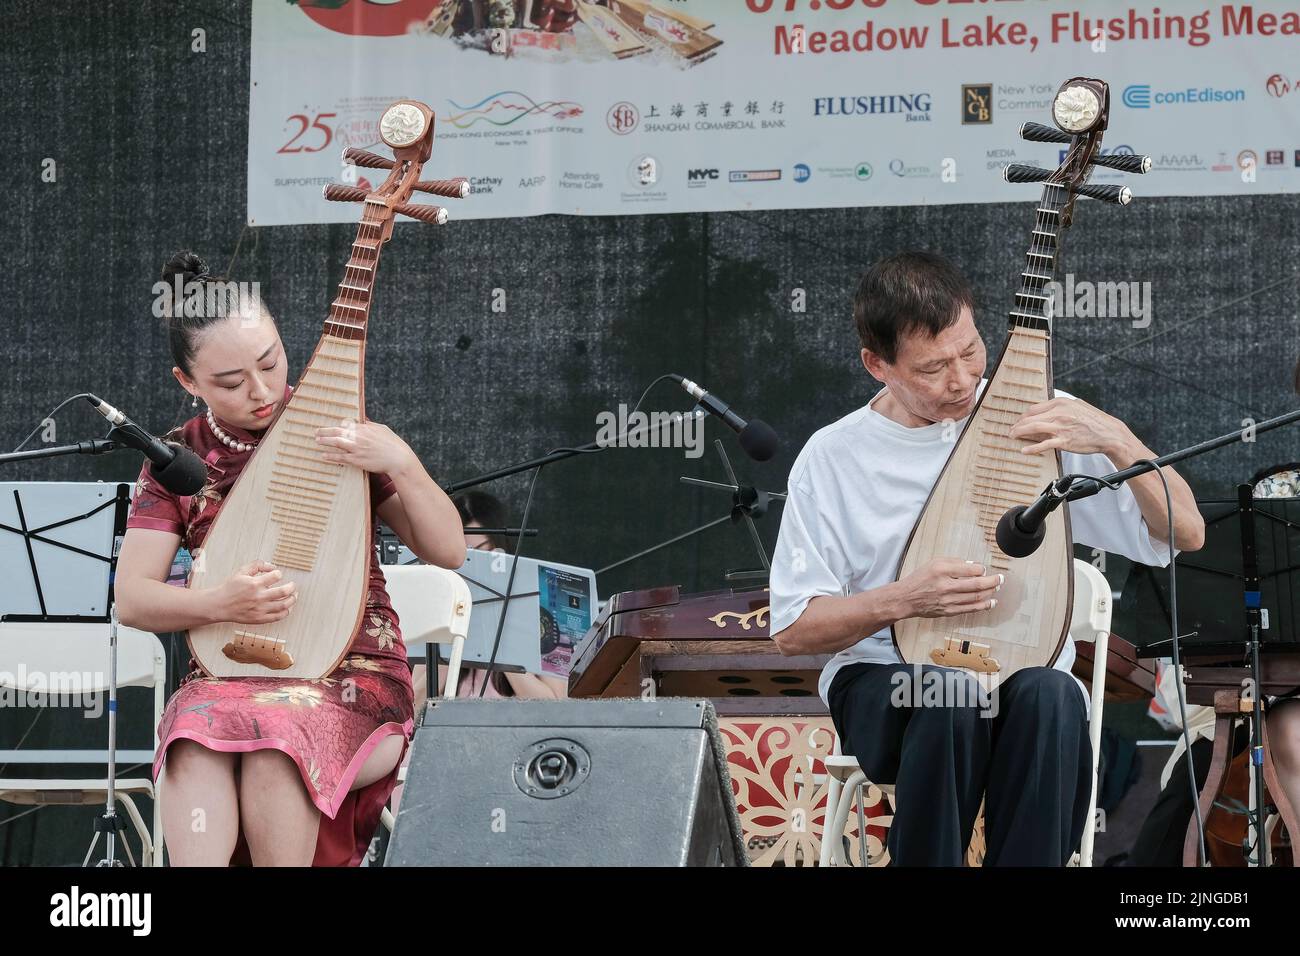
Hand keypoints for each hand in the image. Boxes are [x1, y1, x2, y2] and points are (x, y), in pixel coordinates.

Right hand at [216, 560, 296, 624]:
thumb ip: (257, 565)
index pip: (276, 576)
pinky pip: (278, 617)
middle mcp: (259, 597)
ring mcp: (260, 609)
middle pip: (284, 591)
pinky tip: (287, 607)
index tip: (277, 575)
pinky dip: (286, 611)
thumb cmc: (230, 588)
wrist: (219, 605)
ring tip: (294, 595)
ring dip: (292, 599)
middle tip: (292, 585)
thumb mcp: (241, 571)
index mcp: (254, 584)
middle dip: (292, 587)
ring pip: (284, 605)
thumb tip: (272, 566)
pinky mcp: (260, 619)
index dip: (278, 573)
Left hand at [315, 419, 417, 475]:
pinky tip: (323, 455)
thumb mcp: (382, 429)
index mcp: (365, 428)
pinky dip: (331, 456)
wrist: (398, 459)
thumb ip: (371, 425)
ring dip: (325, 441)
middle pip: (338, 431)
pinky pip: (340, 457)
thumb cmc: (393, 444)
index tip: (331, 427)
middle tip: (316, 431)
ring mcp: (357, 448)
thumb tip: (364, 421)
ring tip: (317, 440)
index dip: (337, 425)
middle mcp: (359, 437)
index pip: (346, 424)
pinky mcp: (357, 460)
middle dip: (325, 431)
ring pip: (336, 443)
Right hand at [895, 558, 1001, 618]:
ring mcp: (948, 600)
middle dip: (992, 581)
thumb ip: (954, 562)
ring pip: (976, 597)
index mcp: (941, 570)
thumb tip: (973, 566)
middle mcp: (945, 586)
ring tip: (997, 588)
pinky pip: (971, 609)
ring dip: (990, 592)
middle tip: (1000, 578)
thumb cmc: (920, 579)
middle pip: (976, 584)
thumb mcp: (933, 563)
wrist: (906, 598)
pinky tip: (991, 602)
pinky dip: (983, 606)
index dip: (981, 569)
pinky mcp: (949, 611)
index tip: (984, 569)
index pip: (969, 569)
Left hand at [1008, 397, 1132, 458]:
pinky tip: (1025, 450)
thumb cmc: (1093, 420)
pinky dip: (1032, 448)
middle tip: (1011, 431)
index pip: (1034, 409)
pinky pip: (1044, 444)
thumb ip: (1060, 408)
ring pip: (1033, 428)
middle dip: (1017, 425)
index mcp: (1061, 403)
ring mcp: (1061, 427)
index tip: (1018, 422)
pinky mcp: (1065, 441)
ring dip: (1019, 433)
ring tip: (1012, 437)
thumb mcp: (1076, 406)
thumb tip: (1045, 412)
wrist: (1109, 433)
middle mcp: (1059, 413)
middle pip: (1030, 418)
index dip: (1023, 417)